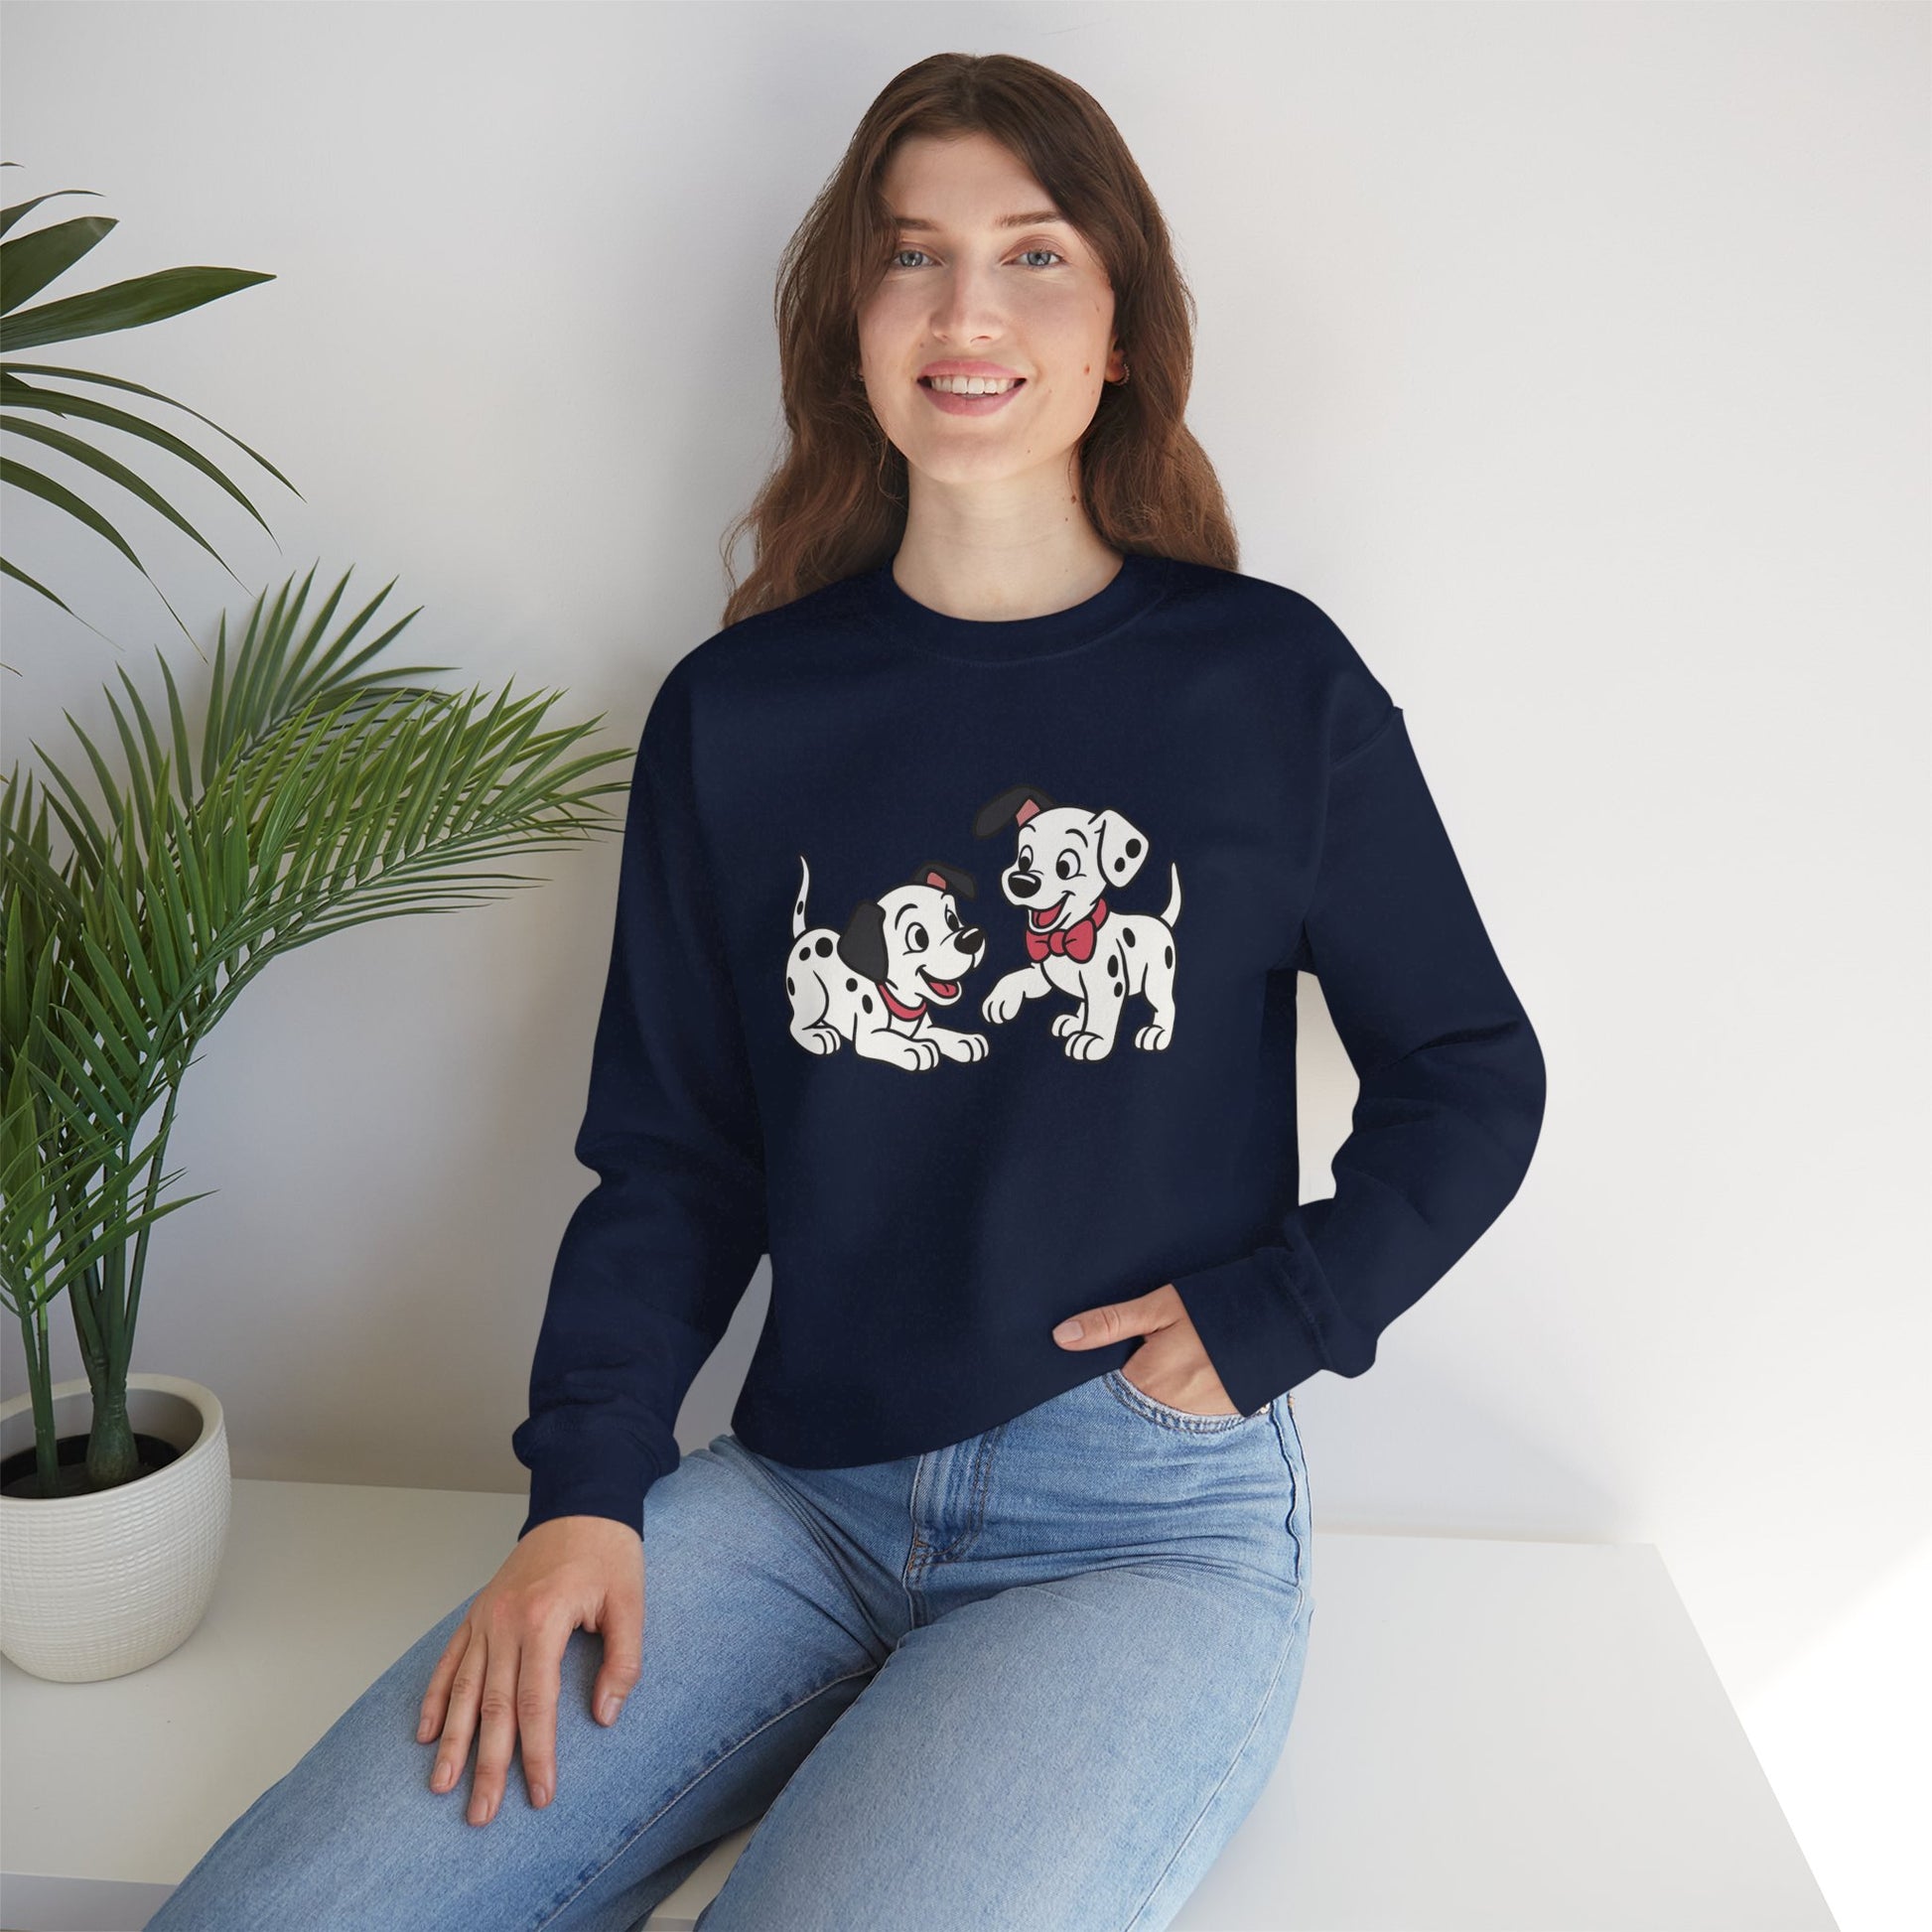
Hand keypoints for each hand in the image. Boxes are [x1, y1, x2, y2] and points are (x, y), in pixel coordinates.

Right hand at [417, 1514, 642, 1825]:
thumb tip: (604, 1716)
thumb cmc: (608, 1552)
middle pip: (492, 1706)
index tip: (539, 1793)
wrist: (581, 1503)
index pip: (536, 1703)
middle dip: (486, 1764)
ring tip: (441, 1786)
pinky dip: (434, 1697)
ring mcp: (486, 1617)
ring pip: (462, 1689)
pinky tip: (426, 1732)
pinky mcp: (478, 1612)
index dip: (537, 1753)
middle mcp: (506, 1622)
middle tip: (480, 1813)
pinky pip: (449, 1660)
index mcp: (544, 1620)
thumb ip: (623, 1661)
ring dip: (451, 1741)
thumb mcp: (630, 1603)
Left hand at [1051, 1282, 1240, 1415]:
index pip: (1102, 1395)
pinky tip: (1186, 1380)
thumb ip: (1110, 1324)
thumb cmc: (1216, 1307)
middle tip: (1139, 1362)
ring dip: (1152, 1399)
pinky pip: (1185, 1418)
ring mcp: (1197, 1418)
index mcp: (1147, 1381)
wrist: (1283, 1317)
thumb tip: (1061, 1337)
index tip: (1089, 1373)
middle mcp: (1169, 1409)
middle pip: (1130, 1407)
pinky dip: (1178, 1403)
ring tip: (1166, 1369)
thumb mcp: (1159, 1307)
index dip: (1094, 1382)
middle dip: (1123, 1393)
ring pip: (1156, 1414)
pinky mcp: (1220, 1418)